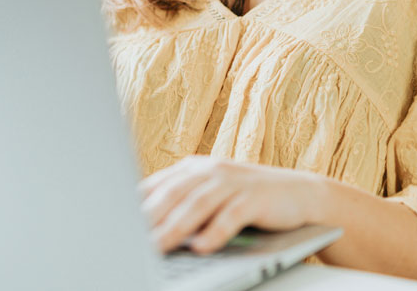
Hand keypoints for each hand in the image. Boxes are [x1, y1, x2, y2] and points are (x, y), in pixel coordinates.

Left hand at [138, 155, 326, 254]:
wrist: (301, 194)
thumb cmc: (249, 199)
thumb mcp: (212, 197)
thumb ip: (183, 205)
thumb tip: (145, 227)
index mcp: (194, 168)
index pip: (158, 186)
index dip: (136, 206)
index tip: (116, 224)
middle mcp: (210, 170)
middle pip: (174, 193)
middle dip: (150, 218)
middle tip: (129, 239)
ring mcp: (233, 181)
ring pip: (198, 203)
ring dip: (175, 227)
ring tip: (157, 247)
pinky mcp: (255, 196)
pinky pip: (231, 215)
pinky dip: (215, 232)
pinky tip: (202, 247)